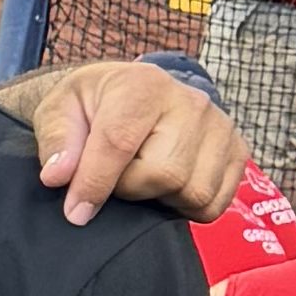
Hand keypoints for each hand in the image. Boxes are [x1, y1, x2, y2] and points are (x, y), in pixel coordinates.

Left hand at [0, 55, 244, 228]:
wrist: (128, 94)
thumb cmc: (92, 105)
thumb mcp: (59, 111)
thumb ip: (57, 141)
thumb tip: (58, 176)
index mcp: (143, 84)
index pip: (120, 143)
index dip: (94, 184)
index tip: (75, 212)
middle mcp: (191, 102)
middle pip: (164, 174)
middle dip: (129, 189)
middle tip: (115, 177)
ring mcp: (221, 127)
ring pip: (193, 193)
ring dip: (159, 199)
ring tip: (141, 178)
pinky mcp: (238, 151)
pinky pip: (214, 204)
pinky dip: (186, 208)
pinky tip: (166, 188)